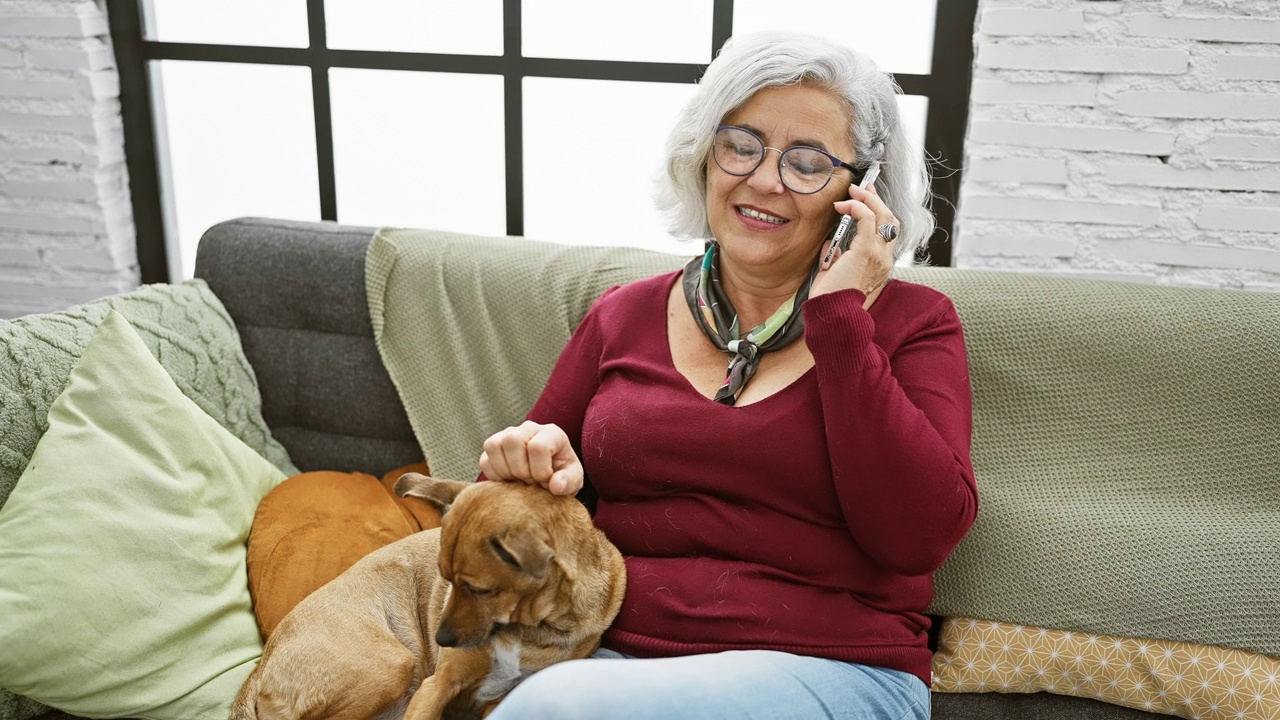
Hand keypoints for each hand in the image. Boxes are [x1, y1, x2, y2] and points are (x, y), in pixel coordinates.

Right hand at [478, 421, 583, 495]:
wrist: (547, 477)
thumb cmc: (561, 475)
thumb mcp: (572, 480)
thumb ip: (568, 482)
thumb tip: (555, 485)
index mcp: (551, 433)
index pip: (538, 447)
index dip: (540, 470)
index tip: (545, 480)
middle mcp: (528, 428)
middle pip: (512, 440)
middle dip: (520, 469)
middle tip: (530, 481)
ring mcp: (508, 435)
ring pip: (494, 445)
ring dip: (505, 471)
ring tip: (519, 480)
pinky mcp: (493, 447)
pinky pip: (484, 459)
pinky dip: (494, 475)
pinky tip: (509, 481)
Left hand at [811, 182, 896, 308]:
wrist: (832, 314)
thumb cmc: (832, 300)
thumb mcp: (835, 274)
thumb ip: (836, 257)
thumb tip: (831, 244)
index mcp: (879, 265)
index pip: (887, 232)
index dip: (879, 212)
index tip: (866, 199)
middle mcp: (884, 259)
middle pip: (890, 220)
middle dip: (876, 199)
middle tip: (862, 188)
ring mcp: (878, 255)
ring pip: (883, 215)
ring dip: (867, 199)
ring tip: (853, 192)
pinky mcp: (866, 251)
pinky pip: (867, 219)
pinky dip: (856, 207)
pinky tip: (843, 206)